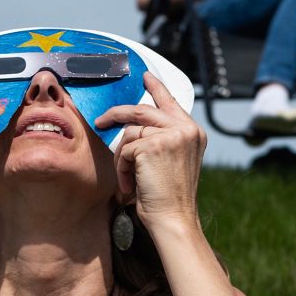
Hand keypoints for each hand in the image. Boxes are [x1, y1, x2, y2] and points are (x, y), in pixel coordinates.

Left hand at [94, 71, 205, 229]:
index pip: (171, 102)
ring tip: (128, 178)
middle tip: (102, 120)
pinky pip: (125, 149)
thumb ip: (162, 139)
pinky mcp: (153, 145)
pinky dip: (122, 168)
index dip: (156, 88)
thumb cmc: (169, 197)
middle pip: (142, 111)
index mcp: (193, 132)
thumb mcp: (171, 161)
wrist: (173, 219)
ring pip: (130, 133)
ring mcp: (171, 135)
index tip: (146, 77)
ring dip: (122, 157)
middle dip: (117, 114)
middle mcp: (186, 129)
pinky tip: (131, 184)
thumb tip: (135, 126)